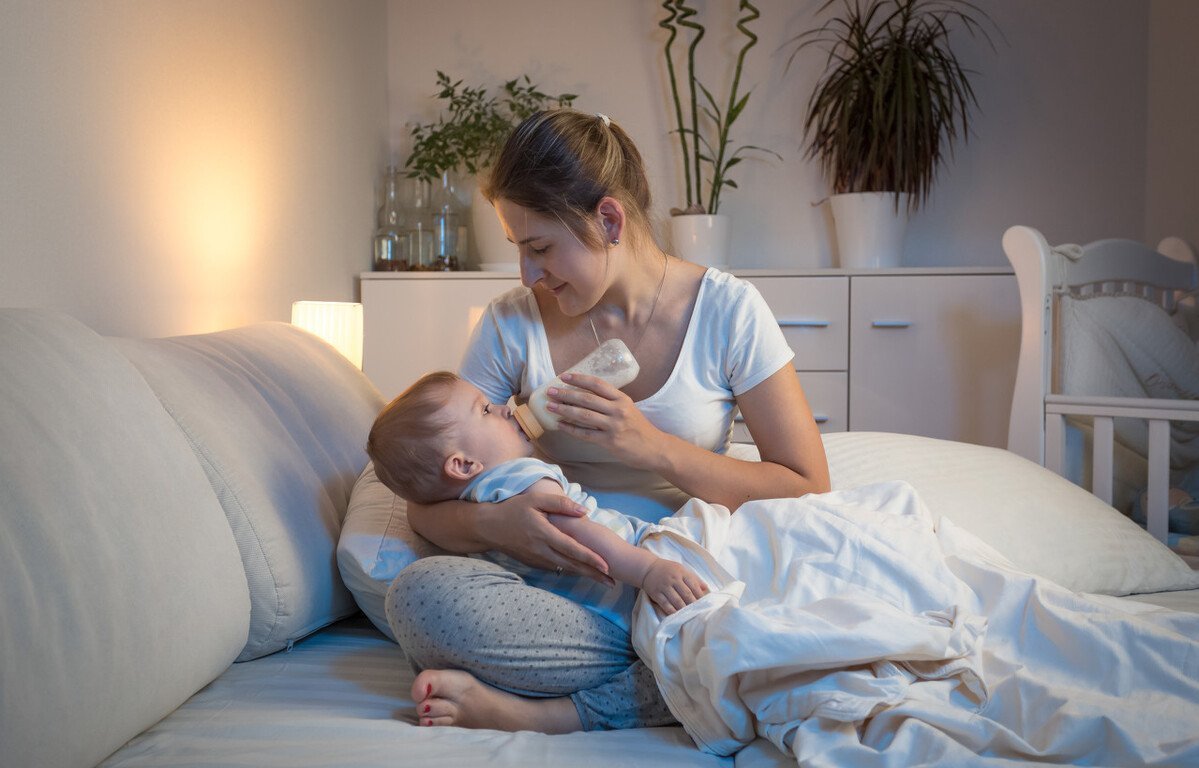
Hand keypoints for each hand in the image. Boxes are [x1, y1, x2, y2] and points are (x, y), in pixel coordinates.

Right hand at [484, 492, 613, 586]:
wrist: (488, 527)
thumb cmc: (513, 509)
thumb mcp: (536, 500)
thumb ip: (561, 504)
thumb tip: (584, 511)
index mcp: (544, 534)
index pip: (572, 549)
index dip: (590, 558)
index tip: (607, 566)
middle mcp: (542, 550)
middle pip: (572, 565)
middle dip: (593, 574)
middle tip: (613, 582)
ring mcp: (537, 559)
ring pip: (565, 569)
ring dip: (584, 575)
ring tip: (602, 581)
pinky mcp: (533, 563)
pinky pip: (555, 568)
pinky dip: (570, 571)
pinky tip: (582, 572)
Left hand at [547, 373, 665, 466]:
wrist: (655, 448)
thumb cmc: (639, 428)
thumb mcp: (629, 408)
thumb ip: (611, 402)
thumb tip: (585, 395)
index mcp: (622, 399)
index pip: (598, 384)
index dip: (580, 379)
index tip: (564, 376)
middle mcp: (618, 410)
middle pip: (587, 398)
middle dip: (566, 394)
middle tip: (550, 390)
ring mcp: (613, 426)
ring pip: (583, 415)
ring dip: (564, 410)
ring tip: (550, 406)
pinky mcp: (610, 442)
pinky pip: (586, 434)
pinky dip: (571, 429)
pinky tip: (560, 425)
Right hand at [641, 558, 708, 614]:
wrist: (648, 568)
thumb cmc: (668, 569)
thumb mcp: (681, 569)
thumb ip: (694, 578)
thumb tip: (706, 589)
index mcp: (681, 572)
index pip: (694, 585)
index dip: (700, 596)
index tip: (705, 604)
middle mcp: (673, 579)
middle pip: (687, 594)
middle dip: (694, 604)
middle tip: (699, 612)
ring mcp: (664, 586)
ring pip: (677, 601)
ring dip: (684, 609)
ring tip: (690, 615)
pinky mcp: (656, 593)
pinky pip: (666, 604)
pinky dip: (672, 611)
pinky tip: (677, 615)